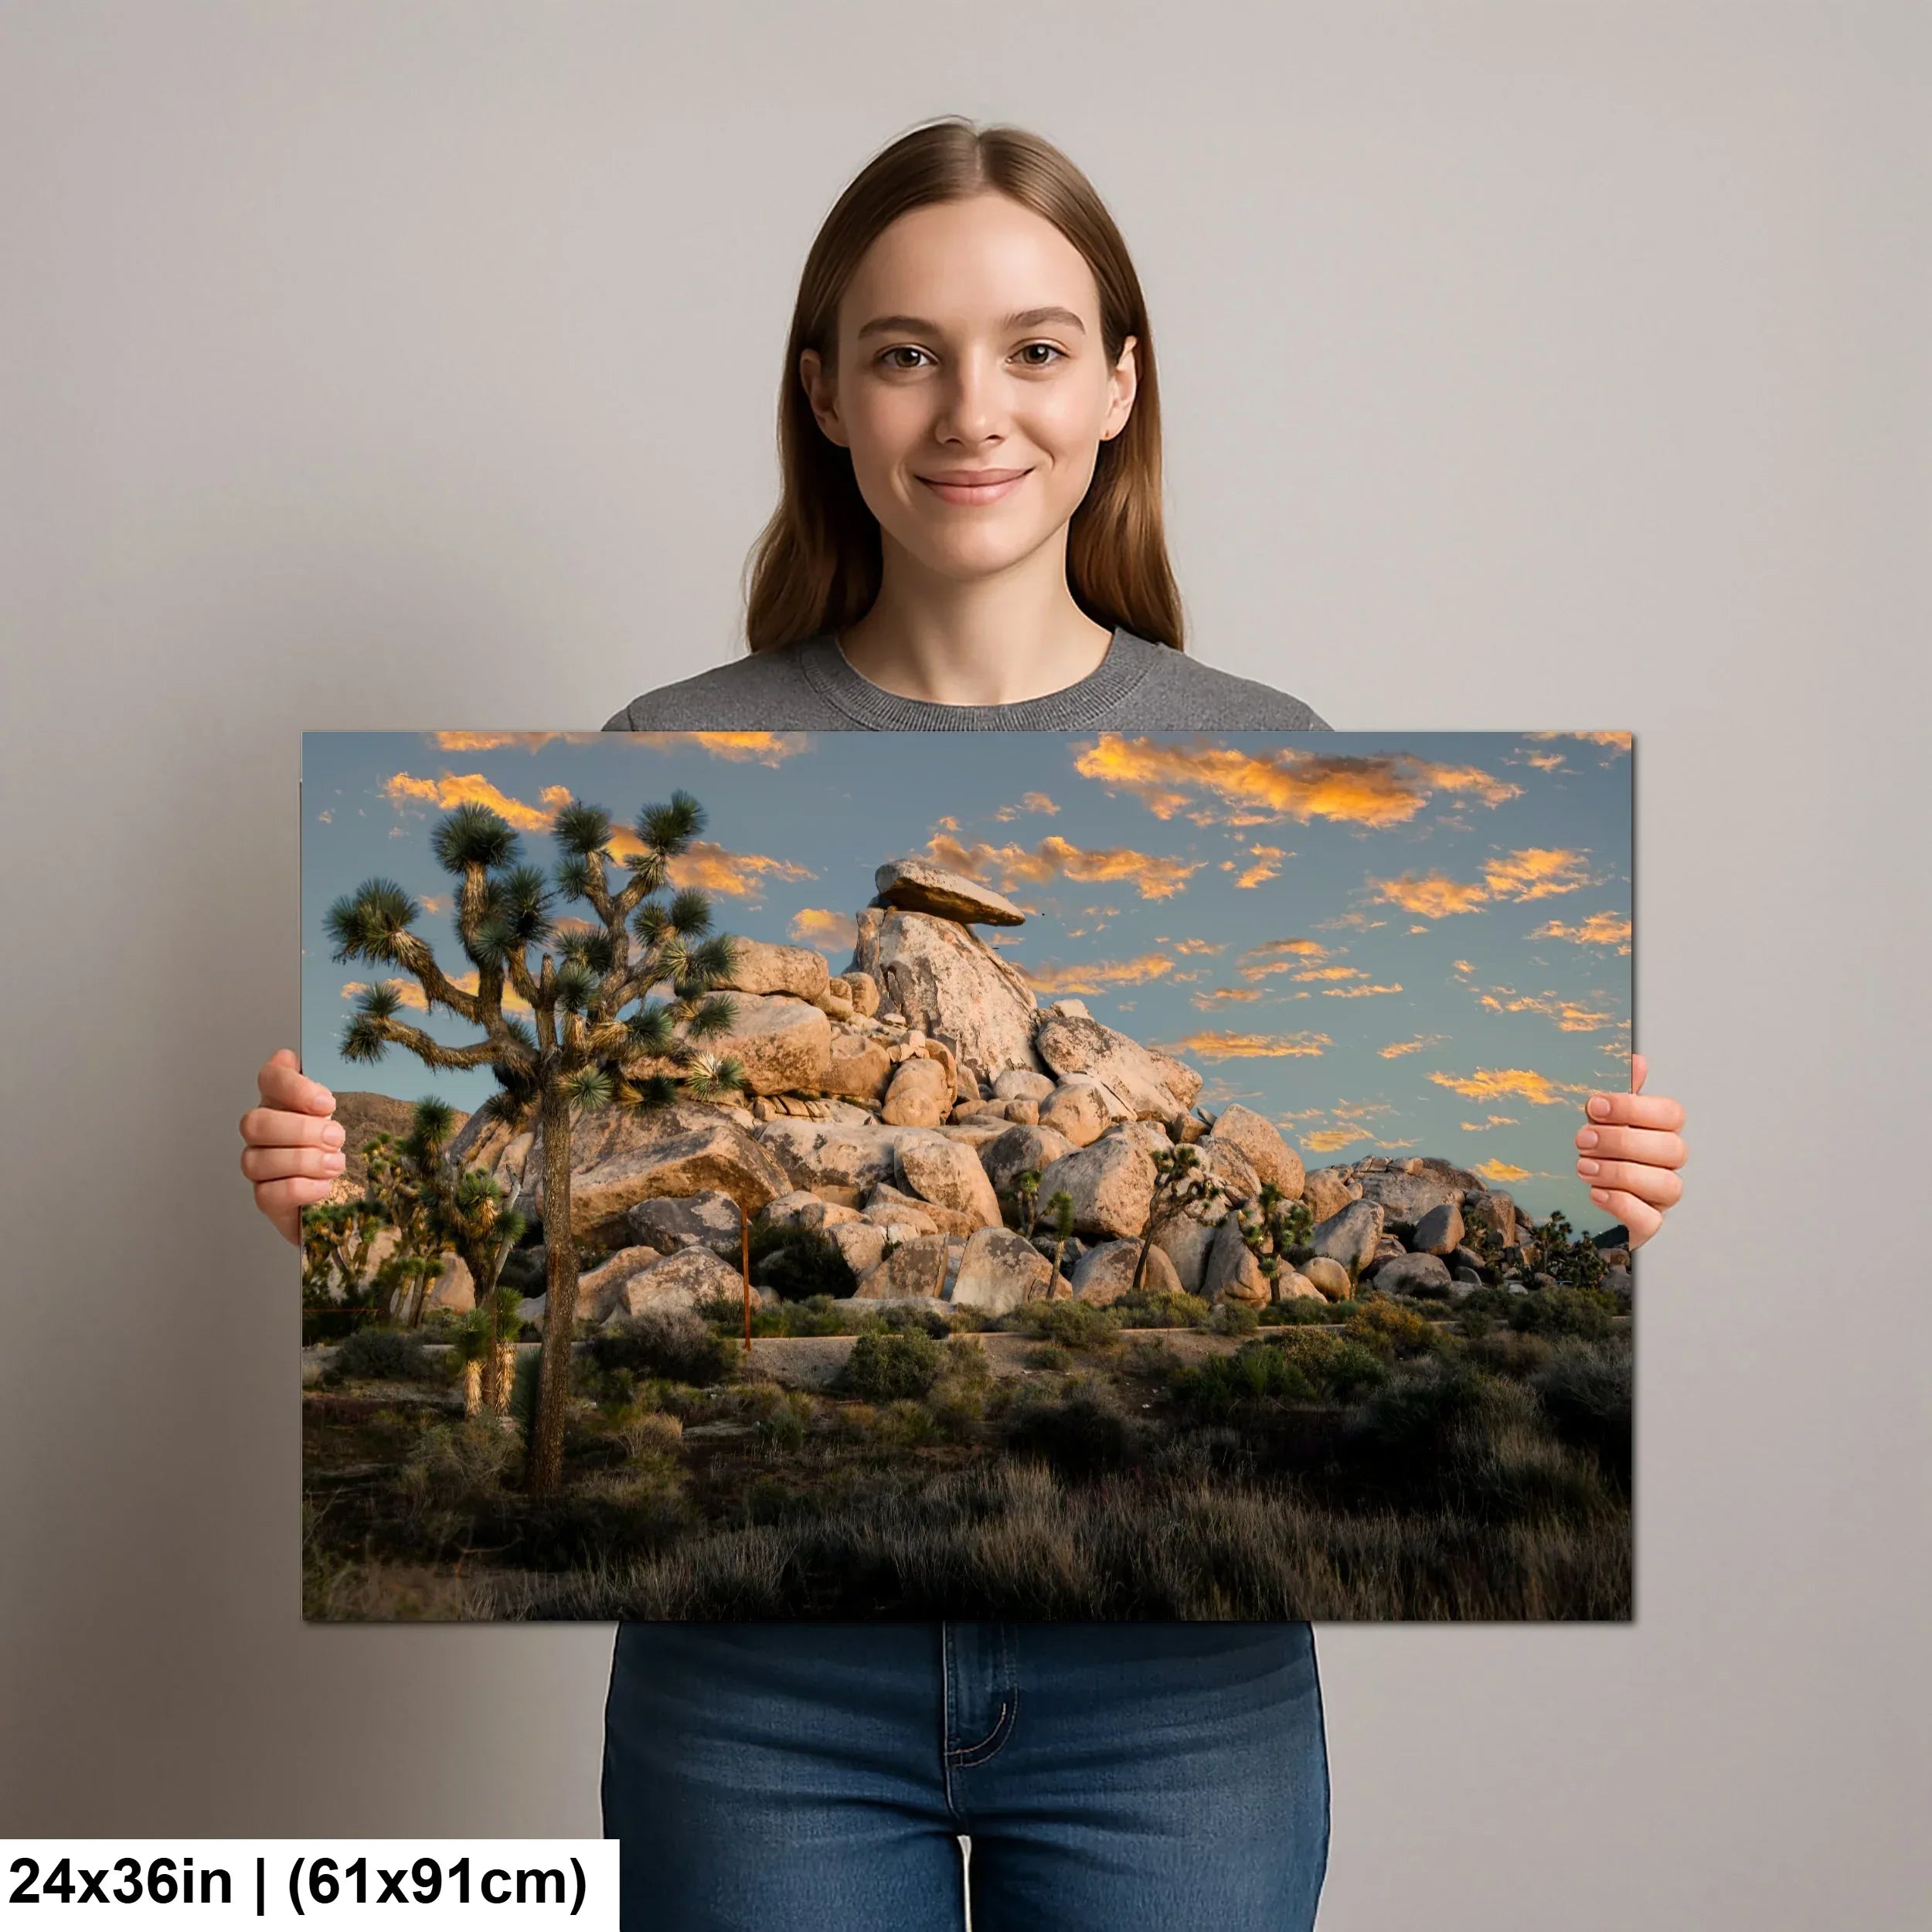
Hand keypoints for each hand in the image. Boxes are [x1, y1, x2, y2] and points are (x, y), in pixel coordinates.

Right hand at [239, 1047, 344, 1245]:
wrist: (343, 1192)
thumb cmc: (336, 1145)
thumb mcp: (338, 1114)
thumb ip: (317, 1090)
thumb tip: (288, 1057)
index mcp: (280, 1102)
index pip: (268, 1078)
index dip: (292, 1087)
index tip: (326, 1103)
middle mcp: (261, 1132)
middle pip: (256, 1123)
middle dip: (300, 1130)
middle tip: (336, 1137)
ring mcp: (258, 1166)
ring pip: (257, 1160)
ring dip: (303, 1161)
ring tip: (336, 1164)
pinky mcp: (266, 1198)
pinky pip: (268, 1194)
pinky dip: (301, 1189)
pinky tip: (325, 1187)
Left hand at [1575, 1053, 1684, 1250]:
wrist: (1573, 1201)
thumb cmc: (1593, 1154)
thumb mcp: (1599, 1122)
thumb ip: (1618, 1097)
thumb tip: (1638, 1060)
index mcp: (1659, 1133)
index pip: (1671, 1114)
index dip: (1634, 1107)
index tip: (1594, 1106)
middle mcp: (1666, 1165)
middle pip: (1671, 1149)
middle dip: (1623, 1141)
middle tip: (1581, 1139)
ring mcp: (1659, 1198)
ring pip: (1667, 1184)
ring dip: (1621, 1172)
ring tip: (1583, 1166)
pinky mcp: (1646, 1226)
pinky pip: (1650, 1220)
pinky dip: (1622, 1204)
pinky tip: (1595, 1194)